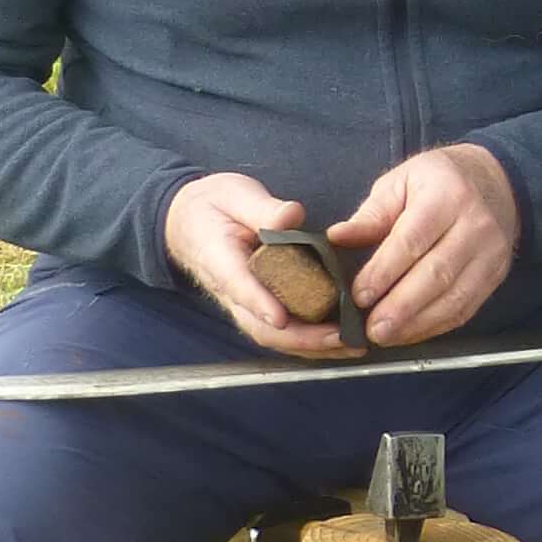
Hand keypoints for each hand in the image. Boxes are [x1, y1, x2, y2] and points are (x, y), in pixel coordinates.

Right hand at [167, 173, 361, 359]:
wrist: (190, 220)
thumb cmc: (214, 205)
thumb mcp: (235, 194)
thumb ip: (262, 208)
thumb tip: (292, 216)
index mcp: (219, 258)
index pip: (237, 285)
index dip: (259, 303)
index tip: (281, 318)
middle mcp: (229, 290)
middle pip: (259, 325)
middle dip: (300, 337)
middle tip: (340, 338)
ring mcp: (242, 303)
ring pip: (271, 335)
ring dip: (310, 346)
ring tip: (351, 347)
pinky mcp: (257, 306)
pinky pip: (281, 331)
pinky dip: (309, 341)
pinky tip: (341, 342)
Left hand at [328, 143, 522, 346]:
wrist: (494, 182)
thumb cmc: (436, 182)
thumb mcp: (399, 184)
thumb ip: (370, 216)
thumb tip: (337, 238)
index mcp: (446, 196)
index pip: (412, 240)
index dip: (384, 271)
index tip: (358, 296)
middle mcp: (475, 225)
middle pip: (436, 274)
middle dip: (401, 306)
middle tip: (371, 328)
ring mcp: (491, 252)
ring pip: (454, 297)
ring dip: (417, 323)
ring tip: (386, 336)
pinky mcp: (496, 274)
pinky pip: (466, 308)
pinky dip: (435, 326)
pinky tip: (410, 333)